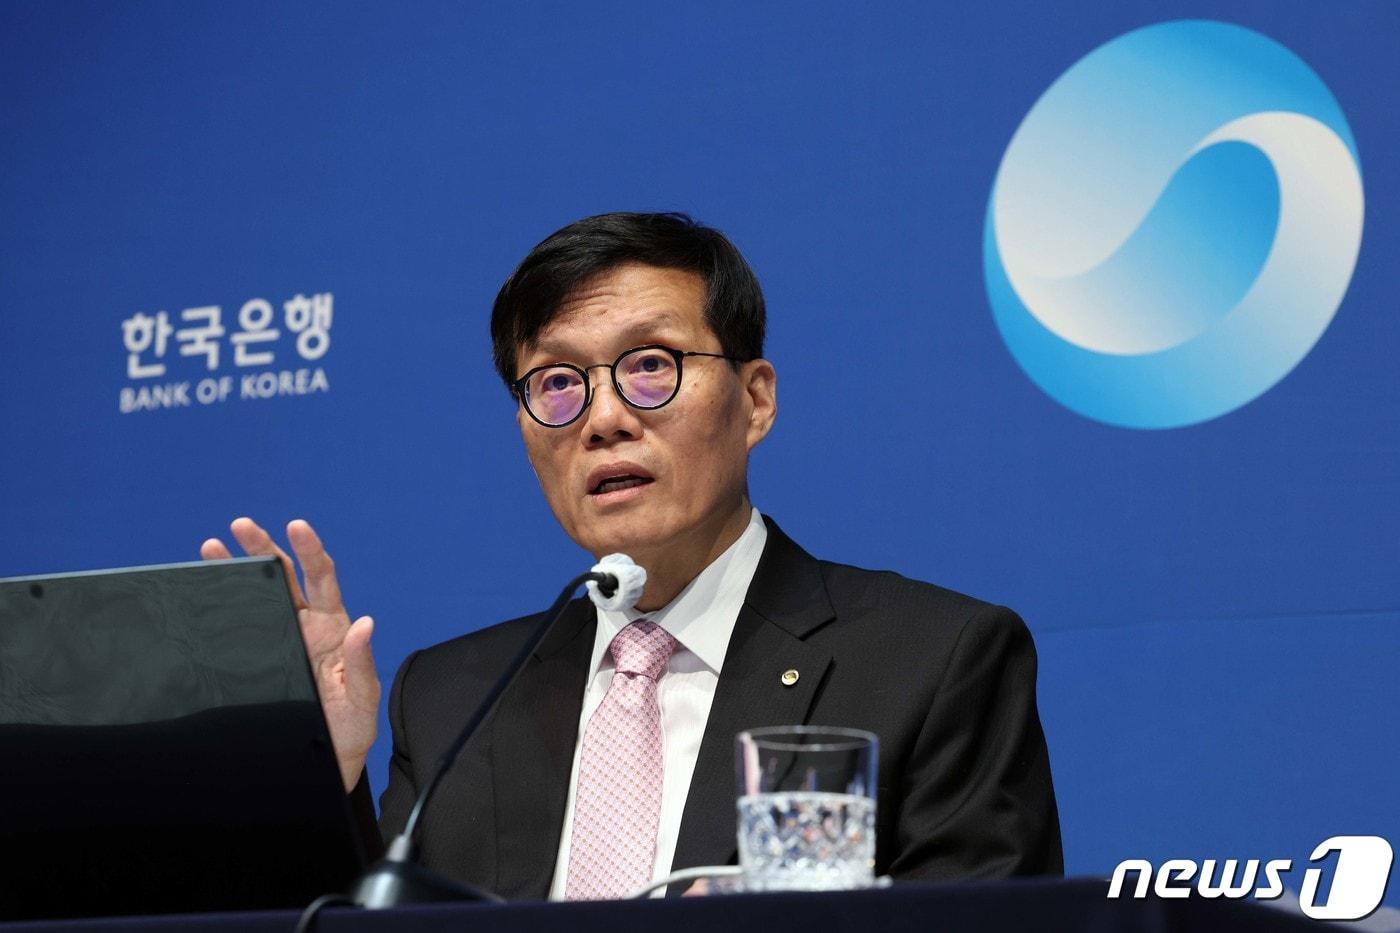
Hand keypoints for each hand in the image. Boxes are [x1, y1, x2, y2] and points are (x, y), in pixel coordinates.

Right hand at [201, 517, 380, 791]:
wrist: (325, 758)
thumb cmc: (349, 728)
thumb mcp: (362, 699)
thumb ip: (361, 663)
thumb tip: (366, 625)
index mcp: (333, 629)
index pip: (322, 580)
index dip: (311, 551)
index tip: (297, 527)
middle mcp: (308, 628)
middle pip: (284, 577)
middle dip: (263, 548)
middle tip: (240, 526)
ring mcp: (284, 640)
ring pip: (260, 595)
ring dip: (238, 568)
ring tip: (211, 547)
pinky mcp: (264, 658)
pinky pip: (242, 624)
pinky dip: (225, 602)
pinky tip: (207, 587)